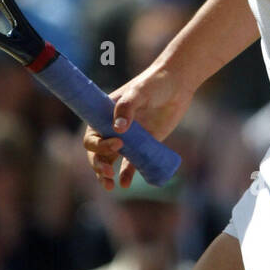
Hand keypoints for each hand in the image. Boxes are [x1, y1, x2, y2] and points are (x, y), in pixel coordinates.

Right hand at [84, 62, 193, 189]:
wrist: (176, 85)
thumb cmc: (153, 84)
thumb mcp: (139, 92)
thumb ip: (127, 107)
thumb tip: (118, 130)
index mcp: (104, 115)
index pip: (92, 135)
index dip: (98, 144)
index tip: (118, 143)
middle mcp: (112, 129)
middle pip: (97, 152)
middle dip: (98, 164)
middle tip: (108, 173)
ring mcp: (127, 139)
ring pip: (110, 161)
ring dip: (106, 174)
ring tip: (110, 185)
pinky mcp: (142, 146)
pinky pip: (130, 165)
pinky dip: (126, 175)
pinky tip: (125, 184)